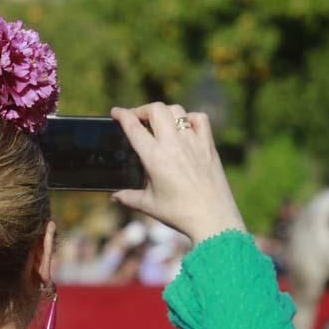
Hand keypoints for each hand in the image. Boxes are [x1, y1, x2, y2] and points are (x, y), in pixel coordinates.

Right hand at [110, 103, 245, 244]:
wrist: (213, 219)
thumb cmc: (180, 213)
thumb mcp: (149, 205)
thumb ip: (129, 197)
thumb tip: (115, 197)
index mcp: (154, 157)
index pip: (133, 127)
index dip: (122, 115)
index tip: (116, 112)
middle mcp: (173, 144)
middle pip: (155, 109)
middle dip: (143, 110)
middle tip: (138, 119)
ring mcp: (193, 142)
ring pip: (176, 111)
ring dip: (164, 112)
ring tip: (159, 123)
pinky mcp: (208, 145)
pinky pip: (200, 119)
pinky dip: (190, 118)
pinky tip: (185, 127)